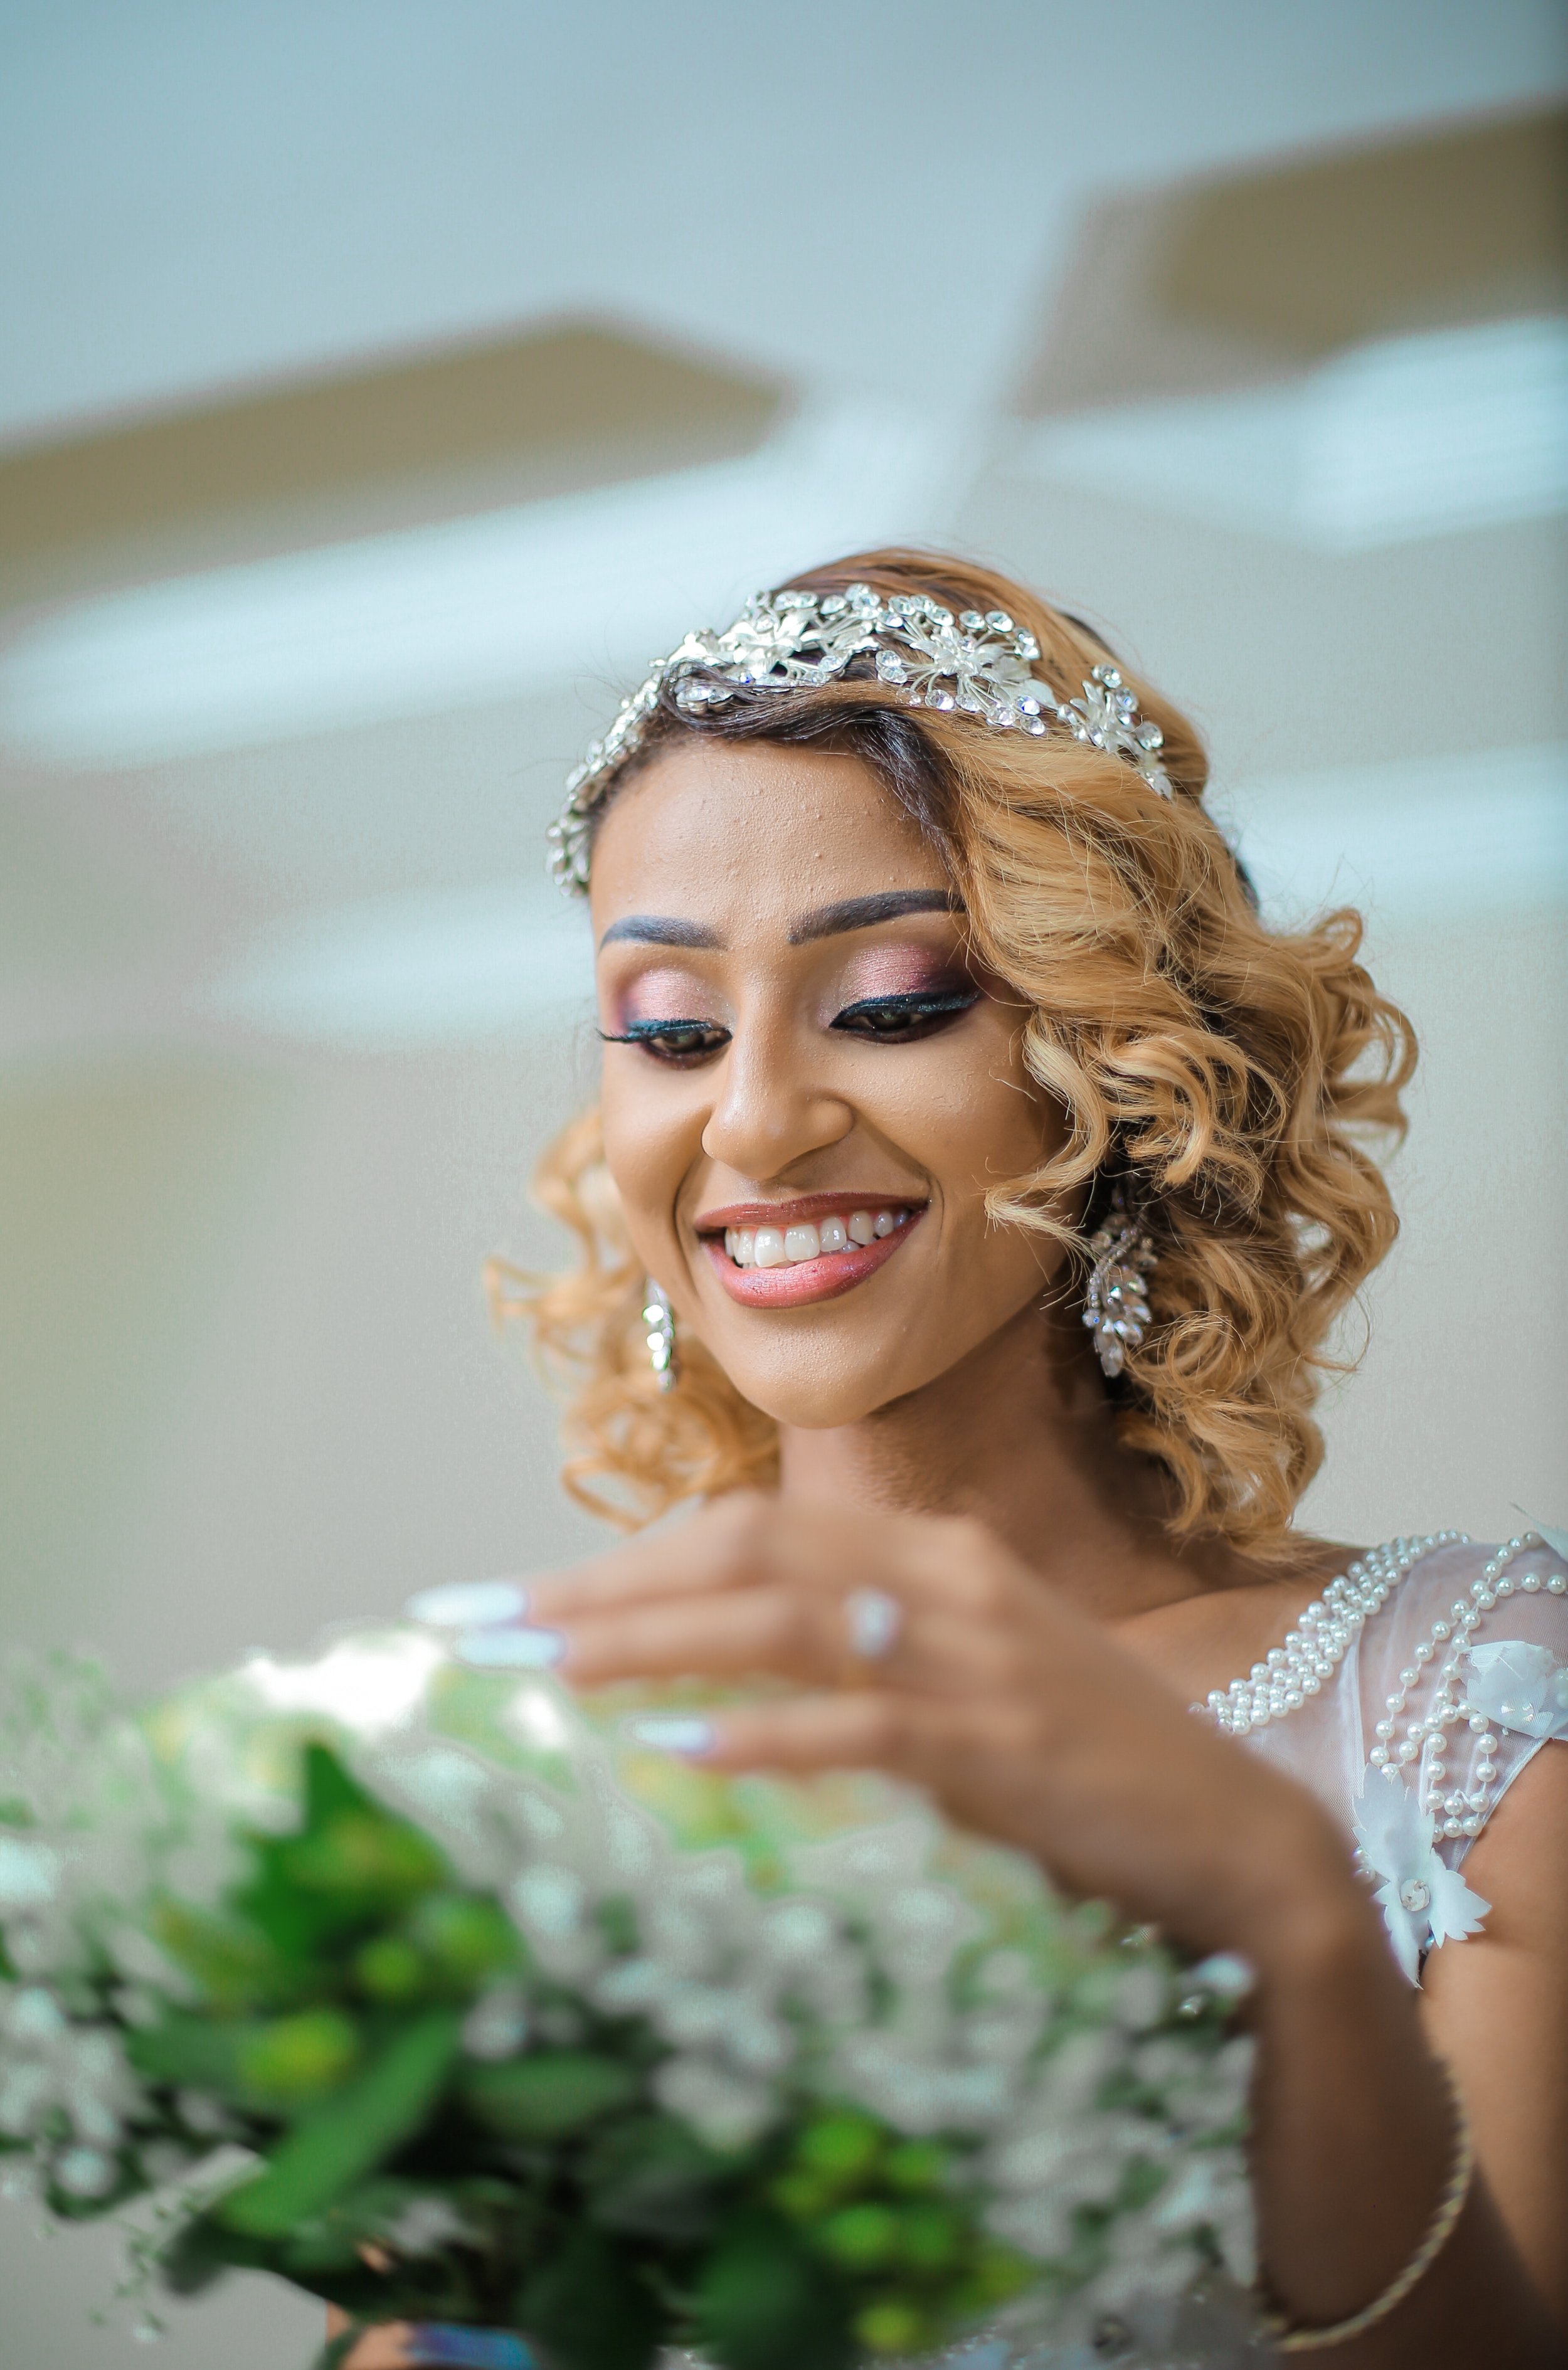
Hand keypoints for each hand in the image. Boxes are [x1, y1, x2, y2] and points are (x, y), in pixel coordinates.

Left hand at [435, 1494, 1356, 1972]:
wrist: (1243, 1844)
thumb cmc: (1092, 1770)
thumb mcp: (974, 1679)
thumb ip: (868, 1657)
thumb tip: (720, 1678)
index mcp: (942, 1554)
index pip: (756, 1528)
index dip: (635, 1555)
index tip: (531, 1598)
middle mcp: (953, 1581)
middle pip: (749, 1553)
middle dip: (610, 1586)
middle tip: (491, 1627)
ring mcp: (978, 1658)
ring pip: (784, 1620)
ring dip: (655, 1640)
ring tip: (551, 1670)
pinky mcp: (1001, 1744)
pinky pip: (860, 1725)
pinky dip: (767, 1732)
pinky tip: (684, 1746)